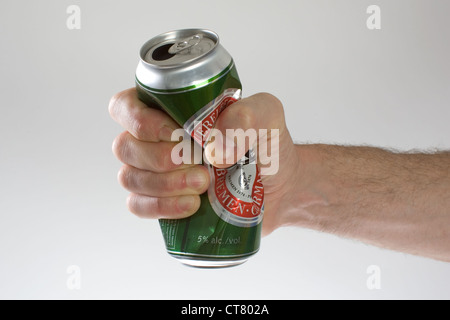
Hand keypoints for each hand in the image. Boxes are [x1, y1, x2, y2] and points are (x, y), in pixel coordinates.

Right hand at [109, 88, 298, 235]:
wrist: (279, 186)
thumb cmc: (265, 144)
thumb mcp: (267, 115)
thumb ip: (246, 115)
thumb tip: (213, 146)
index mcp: (168, 109)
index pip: (126, 106)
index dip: (139, 120)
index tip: (175, 134)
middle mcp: (154, 139)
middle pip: (124, 146)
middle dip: (158, 158)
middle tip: (198, 165)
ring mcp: (155, 172)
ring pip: (129, 178)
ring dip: (163, 184)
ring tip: (202, 185)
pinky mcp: (162, 201)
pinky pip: (138, 206)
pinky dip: (160, 207)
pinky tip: (190, 206)